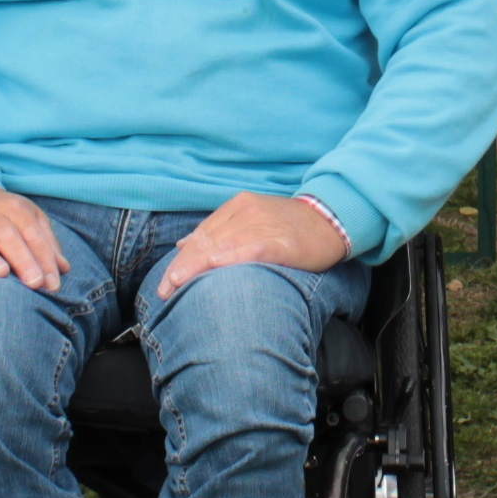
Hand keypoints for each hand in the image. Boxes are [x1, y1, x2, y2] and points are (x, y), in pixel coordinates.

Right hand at [0, 184, 67, 291]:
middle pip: (7, 235)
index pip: (33, 233)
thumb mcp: (29, 220)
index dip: (45, 258)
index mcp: (14, 208)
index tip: (53, 283)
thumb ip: (46, 243)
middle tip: (36, 283)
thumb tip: (63, 269)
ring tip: (1, 274)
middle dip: (23, 259)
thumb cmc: (5, 217)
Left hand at [157, 192, 348, 299]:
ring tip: (178, 285)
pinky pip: (250, 249)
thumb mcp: (251, 220)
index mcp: (236, 207)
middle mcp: (246, 212)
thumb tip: (184, 244)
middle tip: (165, 290)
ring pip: (222, 245)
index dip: (181, 259)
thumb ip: (219, 231)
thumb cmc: (290, 227)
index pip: (201, 235)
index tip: (166, 282)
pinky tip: (215, 267)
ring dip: (197, 266)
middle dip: (182, 266)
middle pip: (206, 241)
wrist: (331, 220)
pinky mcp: (280, 241)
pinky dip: (231, 258)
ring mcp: (263, 225)